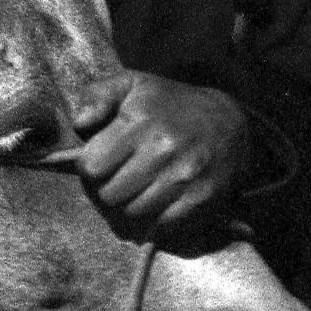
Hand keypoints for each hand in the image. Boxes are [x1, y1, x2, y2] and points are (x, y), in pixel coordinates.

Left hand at [70, 72, 252, 235]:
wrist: (230, 121)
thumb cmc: (171, 104)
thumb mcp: (133, 84)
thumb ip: (98, 95)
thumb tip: (79, 124)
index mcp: (140, 121)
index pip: (92, 166)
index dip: (91, 166)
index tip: (103, 160)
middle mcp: (162, 149)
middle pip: (109, 194)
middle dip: (109, 187)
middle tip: (121, 176)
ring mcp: (183, 176)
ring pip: (133, 212)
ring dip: (132, 204)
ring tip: (141, 187)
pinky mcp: (201, 198)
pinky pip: (162, 225)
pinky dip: (157, 219)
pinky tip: (160, 201)